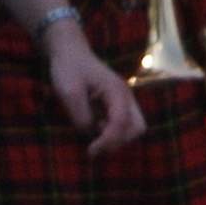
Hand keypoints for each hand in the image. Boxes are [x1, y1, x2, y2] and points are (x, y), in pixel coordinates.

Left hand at [39, 22, 147, 154]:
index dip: (107, 141)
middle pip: (137, 128)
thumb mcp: (69, 93)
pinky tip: (92, 126)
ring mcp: (123, 101)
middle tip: (95, 145)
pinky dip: (110, 132)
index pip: (121, 124)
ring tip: (92, 134)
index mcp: (117, 92)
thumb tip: (90, 134)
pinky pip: (121, 124)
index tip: (90, 151)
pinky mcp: (116, 104)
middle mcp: (126, 97)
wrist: (70, 53)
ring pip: (132, 128)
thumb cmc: (69, 69)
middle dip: (118, 141)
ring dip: (115, 137)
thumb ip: (81, 117)